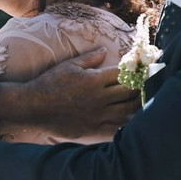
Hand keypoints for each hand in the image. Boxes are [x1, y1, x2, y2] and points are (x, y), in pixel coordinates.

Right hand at [0, 48, 140, 138]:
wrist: (34, 108)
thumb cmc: (50, 83)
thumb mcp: (69, 65)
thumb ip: (89, 58)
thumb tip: (104, 49)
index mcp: (94, 80)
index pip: (124, 73)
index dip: (134, 70)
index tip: (141, 68)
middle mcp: (100, 98)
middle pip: (130, 92)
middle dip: (140, 86)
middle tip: (146, 83)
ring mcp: (98, 116)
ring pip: (128, 111)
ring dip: (137, 104)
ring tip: (142, 99)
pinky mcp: (94, 129)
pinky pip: (117, 128)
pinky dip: (127, 122)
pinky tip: (131, 119)